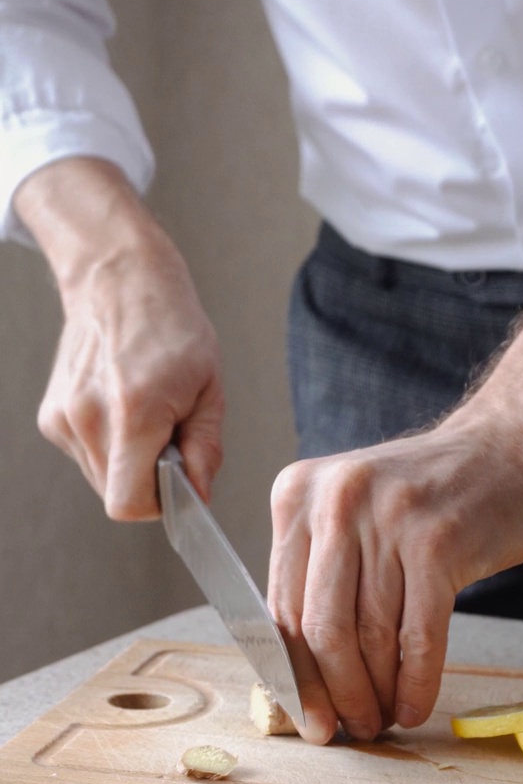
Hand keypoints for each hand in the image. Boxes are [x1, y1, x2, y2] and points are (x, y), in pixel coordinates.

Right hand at [15, 157, 223, 518]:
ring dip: (128, 463)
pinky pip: (87, 457)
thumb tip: (198, 493)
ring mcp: (63, 418)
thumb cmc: (170, 326)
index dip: (159, 503)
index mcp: (133, 411)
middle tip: (167, 436)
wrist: (119, 280)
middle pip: (116, 495)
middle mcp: (88, 417)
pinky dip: (109, 447)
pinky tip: (121, 408)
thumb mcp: (209, 387)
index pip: (129, 502)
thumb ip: (205, 448)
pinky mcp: (51, 417)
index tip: (177, 479)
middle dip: (147, 480)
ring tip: (145, 416)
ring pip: (101, 479)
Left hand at [269, 247, 522, 744]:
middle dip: (332, 694)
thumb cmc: (430, 494)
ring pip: (369, 636)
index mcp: (297, 495)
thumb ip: (321, 575)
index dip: (292, 674)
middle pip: (319, 628)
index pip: (280, 605)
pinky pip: (418, 636)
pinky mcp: (439, 541)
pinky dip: (415, 683)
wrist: (511, 447)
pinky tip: (414, 707)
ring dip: (375, 694)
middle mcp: (335, 501)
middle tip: (347, 730)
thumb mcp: (353, 512)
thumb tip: (302, 676)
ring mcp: (388, 518)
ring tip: (382, 722)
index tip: (304, 717)